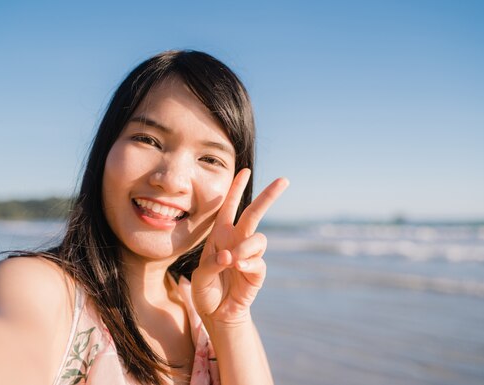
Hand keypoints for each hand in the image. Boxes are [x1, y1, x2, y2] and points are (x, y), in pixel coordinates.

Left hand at [191, 168, 288, 325]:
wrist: (216, 314)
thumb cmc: (206, 290)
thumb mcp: (200, 276)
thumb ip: (212, 263)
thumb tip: (230, 256)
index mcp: (220, 235)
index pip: (229, 207)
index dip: (236, 188)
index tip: (244, 170)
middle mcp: (237, 240)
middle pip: (255, 213)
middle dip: (269, 196)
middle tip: (283, 180)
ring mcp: (249, 256)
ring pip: (258, 239)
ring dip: (245, 248)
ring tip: (232, 262)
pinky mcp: (257, 272)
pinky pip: (258, 262)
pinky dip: (248, 264)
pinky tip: (238, 269)